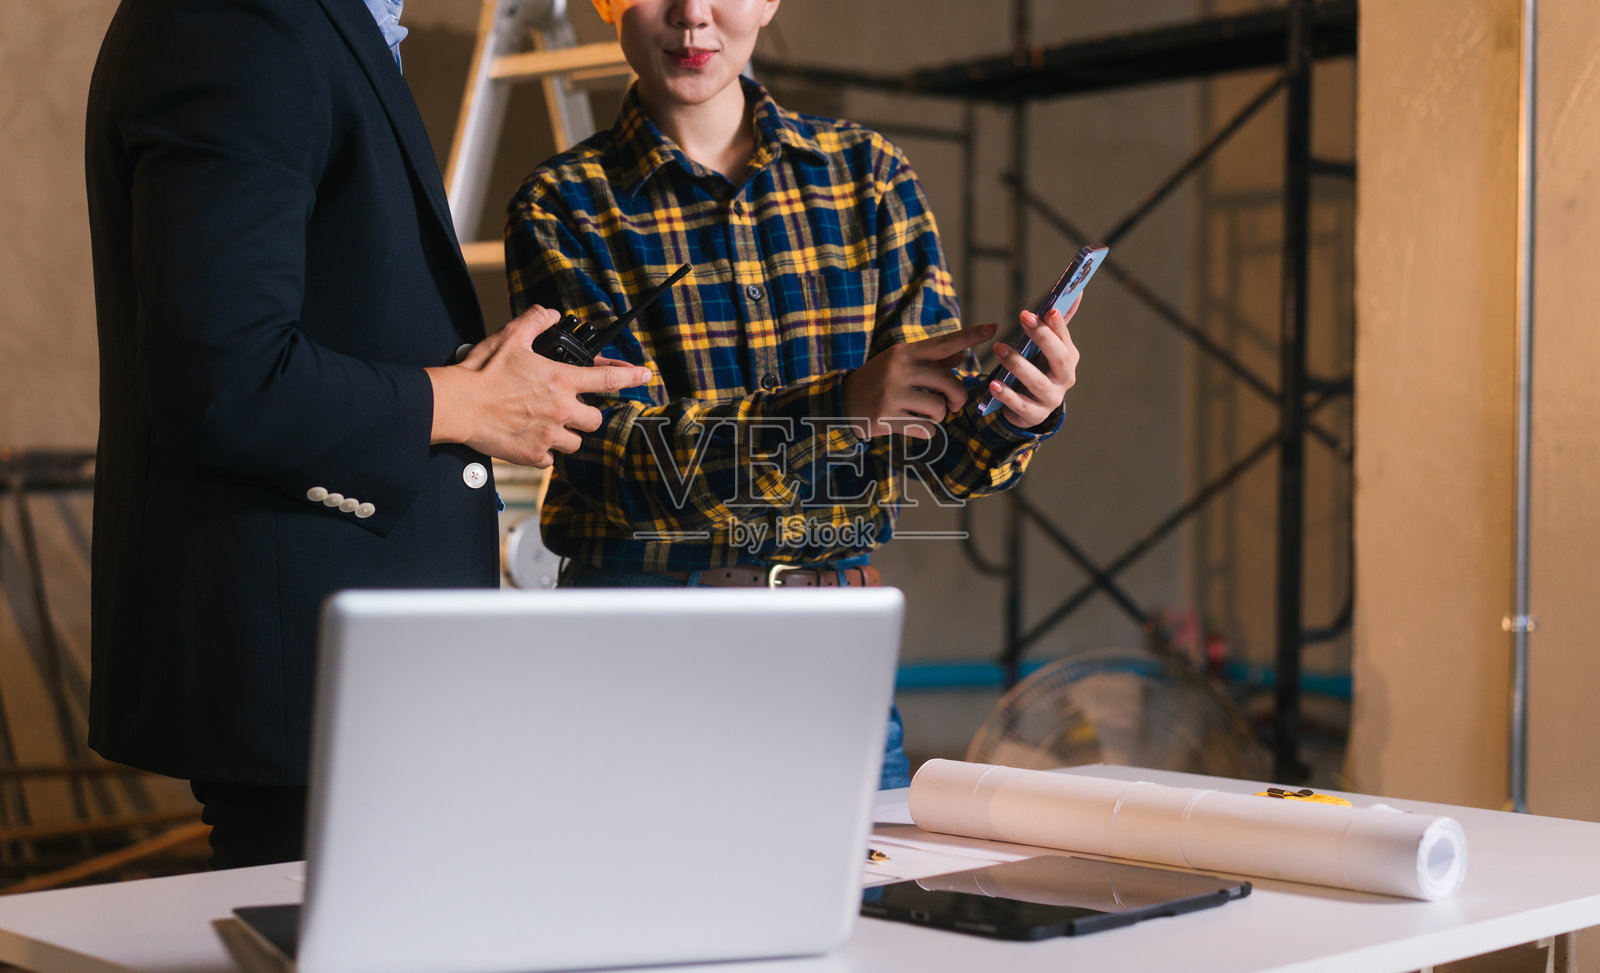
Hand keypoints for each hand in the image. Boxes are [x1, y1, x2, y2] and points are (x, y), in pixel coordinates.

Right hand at [426, 305, 651, 467]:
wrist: (457, 406)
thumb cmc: (482, 373)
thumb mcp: (510, 338)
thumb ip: (534, 322)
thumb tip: (549, 313)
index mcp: (561, 381)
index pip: (608, 379)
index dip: (631, 376)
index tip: (646, 375)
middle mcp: (561, 410)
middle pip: (595, 420)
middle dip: (586, 415)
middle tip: (567, 410)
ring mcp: (549, 435)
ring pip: (575, 443)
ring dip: (566, 436)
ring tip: (546, 425)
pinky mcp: (533, 455)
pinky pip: (550, 460)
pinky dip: (544, 452)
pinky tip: (529, 439)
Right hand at [842, 323, 995, 439]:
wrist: (841, 402)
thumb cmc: (877, 381)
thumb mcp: (899, 364)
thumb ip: (929, 361)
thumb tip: (959, 355)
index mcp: (904, 352)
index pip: (943, 343)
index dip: (969, 336)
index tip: (993, 329)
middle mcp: (898, 369)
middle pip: (948, 381)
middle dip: (957, 397)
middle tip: (954, 404)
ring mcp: (892, 393)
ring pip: (938, 408)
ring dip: (939, 416)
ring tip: (926, 415)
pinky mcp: (887, 416)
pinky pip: (925, 428)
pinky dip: (926, 430)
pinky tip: (912, 425)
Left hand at [987, 298, 1081, 429]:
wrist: (1030, 407)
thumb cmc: (1038, 369)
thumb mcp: (1047, 347)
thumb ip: (1058, 323)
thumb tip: (1078, 291)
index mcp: (1069, 358)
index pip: (1065, 338)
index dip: (1058, 324)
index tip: (1049, 309)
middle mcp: (1065, 378)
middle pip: (1058, 358)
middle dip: (1042, 337)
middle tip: (1023, 316)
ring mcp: (1051, 399)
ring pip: (1037, 381)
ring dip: (1017, 363)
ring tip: (998, 348)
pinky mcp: (1034, 414)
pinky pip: (1020, 404)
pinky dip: (1006, 395)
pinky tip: (993, 384)